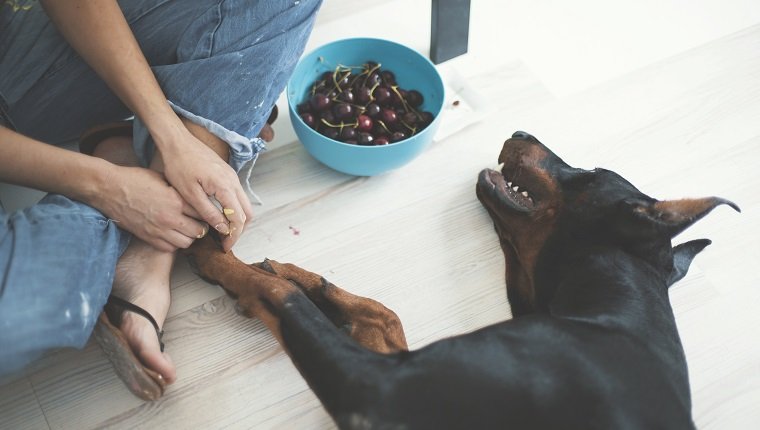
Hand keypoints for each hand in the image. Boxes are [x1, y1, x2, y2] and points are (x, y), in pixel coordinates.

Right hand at [97, 166, 208, 251]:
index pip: (203, 212)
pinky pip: (170, 248)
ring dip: (189, 237)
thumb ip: (180, 190)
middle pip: (199, 231)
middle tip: (199, 221)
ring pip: (187, 243)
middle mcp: (170, 218)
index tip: (207, 212)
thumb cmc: (135, 179)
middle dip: (202, 227)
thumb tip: (194, 196)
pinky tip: (173, 234)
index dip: (207, 212)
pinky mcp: (148, 237)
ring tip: (186, 229)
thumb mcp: (163, 178)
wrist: (109, 188)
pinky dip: (174, 243)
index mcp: (176, 200)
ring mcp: (159, 230)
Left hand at [160, 133, 253, 251]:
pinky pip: (238, 196)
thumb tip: (222, 229)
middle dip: (239, 230)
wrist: (177, 141)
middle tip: (226, 242)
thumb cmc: (179, 165)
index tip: (225, 247)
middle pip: (248, 213)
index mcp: (225, 187)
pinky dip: (234, 209)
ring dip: (238, 220)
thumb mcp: (190, 194)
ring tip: (223, 231)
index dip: (234, 236)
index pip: (239, 218)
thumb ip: (208, 212)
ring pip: (244, 204)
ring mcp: (232, 177)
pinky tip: (221, 215)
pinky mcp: (227, 174)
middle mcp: (234, 181)